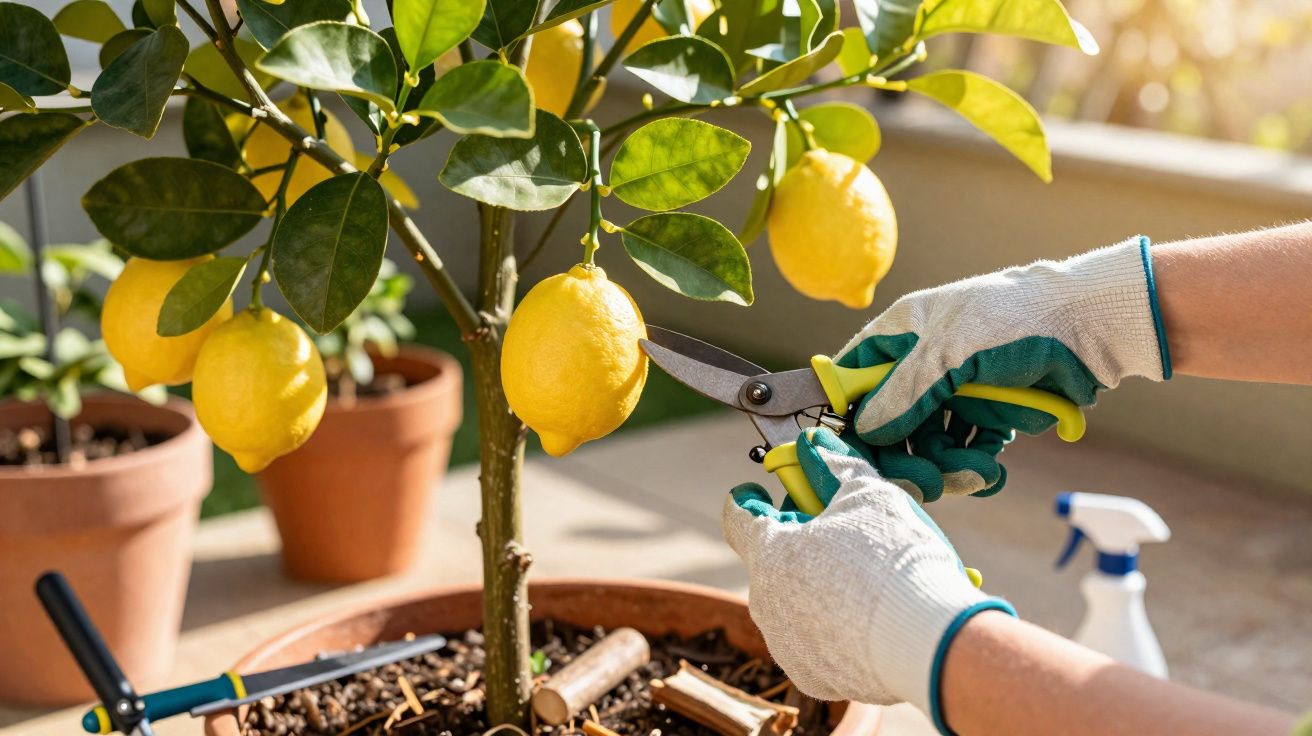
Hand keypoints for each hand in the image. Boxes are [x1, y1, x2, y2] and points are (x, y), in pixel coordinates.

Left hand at [722, 427, 1014, 718]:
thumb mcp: (868, 495)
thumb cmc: (895, 559)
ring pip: (792, 602)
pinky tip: (870, 615)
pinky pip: (814, 641)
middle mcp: (766, 601)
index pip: (738, 517)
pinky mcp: (811, 675)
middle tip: (836, 530)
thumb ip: (834, 467)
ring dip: (816, 584)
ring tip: (864, 576)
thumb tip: (814, 444)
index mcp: (770, 553)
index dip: (749, 499)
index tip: (758, 492)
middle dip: (797, 541)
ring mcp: (786, 642)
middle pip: (771, 560)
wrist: (930, 640)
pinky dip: (833, 626)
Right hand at [837, 236, 1170, 498]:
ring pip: (926, 446)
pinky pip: (964, 452)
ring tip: (975, 472)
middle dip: (904, 456)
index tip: (848, 454)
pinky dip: (974, 467)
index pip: (852, 379)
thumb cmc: (1015, 319)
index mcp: (901, 335)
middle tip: (923, 483)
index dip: (846, 416)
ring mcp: (955, 393)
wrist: (1092, 325)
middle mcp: (922, 366)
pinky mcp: (988, 415)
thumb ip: (903, 393)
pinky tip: (990, 473)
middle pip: (888, 425)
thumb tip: (864, 431)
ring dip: (945, 466)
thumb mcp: (949, 352)